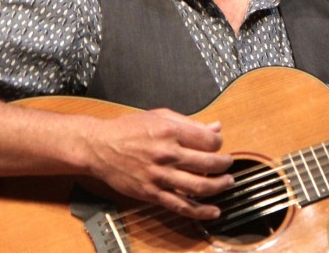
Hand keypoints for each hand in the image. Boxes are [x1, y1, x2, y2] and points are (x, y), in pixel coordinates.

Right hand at [82, 108, 233, 219]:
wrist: (99, 147)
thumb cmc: (128, 129)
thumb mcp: (159, 116)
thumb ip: (190, 123)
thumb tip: (216, 127)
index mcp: (171, 131)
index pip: (209, 141)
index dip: (219, 143)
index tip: (218, 145)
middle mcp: (167, 153)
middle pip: (209, 163)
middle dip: (225, 164)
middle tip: (228, 164)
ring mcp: (160, 175)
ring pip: (199, 186)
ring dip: (219, 186)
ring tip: (227, 182)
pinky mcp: (152, 193)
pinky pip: (181, 205)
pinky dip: (201, 211)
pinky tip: (214, 211)